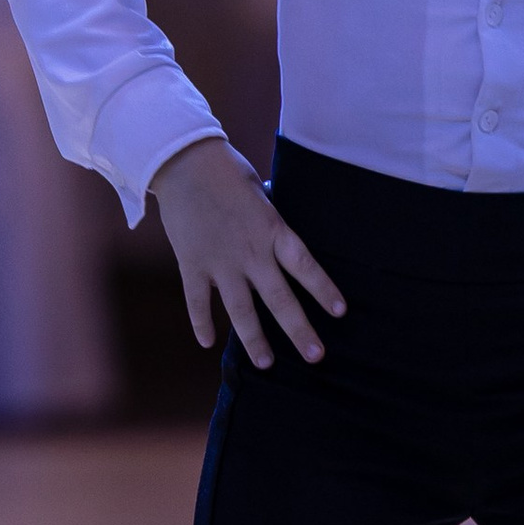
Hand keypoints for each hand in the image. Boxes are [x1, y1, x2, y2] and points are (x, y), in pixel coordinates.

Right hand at [149, 138, 346, 367]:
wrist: (183, 161)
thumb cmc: (227, 171)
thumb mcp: (261, 193)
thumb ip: (272, 222)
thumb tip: (281, 240)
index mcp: (273, 230)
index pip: (305, 266)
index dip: (323, 290)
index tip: (340, 312)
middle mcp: (250, 252)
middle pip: (279, 298)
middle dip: (299, 330)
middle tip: (316, 356)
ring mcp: (220, 262)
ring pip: (240, 310)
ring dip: (254, 339)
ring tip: (266, 364)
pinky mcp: (192, 264)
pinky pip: (197, 301)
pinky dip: (201, 323)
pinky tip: (207, 342)